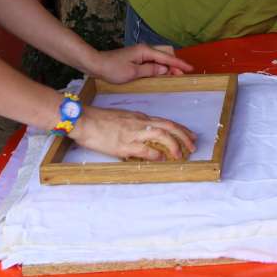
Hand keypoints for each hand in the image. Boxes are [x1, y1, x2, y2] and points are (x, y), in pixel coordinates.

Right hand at [73, 107, 196, 160]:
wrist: (84, 120)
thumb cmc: (100, 120)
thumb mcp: (122, 119)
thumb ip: (135, 125)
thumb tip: (145, 137)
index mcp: (140, 117)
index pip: (166, 122)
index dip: (181, 129)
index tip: (190, 136)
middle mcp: (139, 123)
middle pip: (169, 126)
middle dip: (184, 136)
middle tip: (193, 146)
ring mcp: (132, 133)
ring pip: (161, 134)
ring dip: (174, 144)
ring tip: (181, 154)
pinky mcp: (123, 144)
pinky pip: (144, 149)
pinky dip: (155, 154)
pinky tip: (161, 159)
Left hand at [90, 44, 193, 83]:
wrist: (96, 64)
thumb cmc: (113, 69)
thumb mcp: (133, 73)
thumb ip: (151, 70)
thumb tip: (165, 69)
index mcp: (145, 51)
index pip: (167, 57)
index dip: (179, 64)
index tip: (190, 68)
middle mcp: (144, 49)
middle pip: (166, 54)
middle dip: (175, 64)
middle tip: (181, 75)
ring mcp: (140, 52)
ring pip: (160, 57)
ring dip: (167, 65)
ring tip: (173, 76)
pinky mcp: (136, 57)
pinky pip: (153, 60)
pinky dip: (159, 66)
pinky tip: (160, 73)